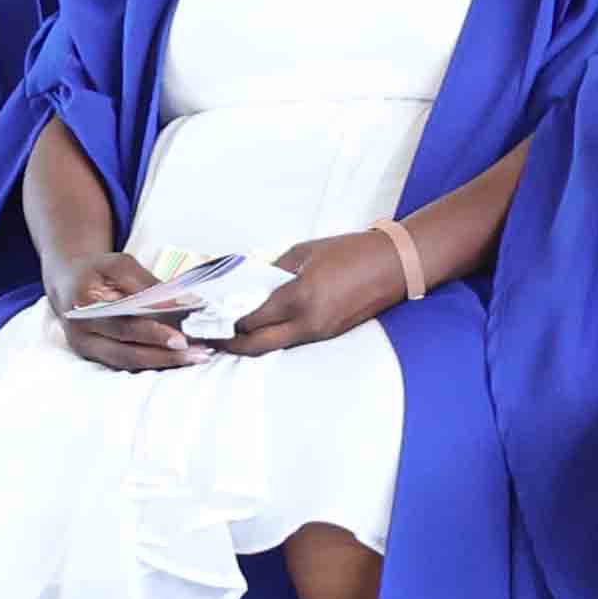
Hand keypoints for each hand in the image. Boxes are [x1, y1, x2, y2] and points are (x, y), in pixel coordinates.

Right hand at [47, 244, 200, 373]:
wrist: (67, 282)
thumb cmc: (96, 271)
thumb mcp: (118, 264)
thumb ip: (145, 283)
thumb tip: (177, 304)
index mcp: (82, 307)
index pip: (122, 325)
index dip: (152, 333)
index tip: (182, 337)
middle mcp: (81, 334)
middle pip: (126, 351)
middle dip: (165, 355)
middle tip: (199, 354)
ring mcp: (86, 349)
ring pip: (128, 363)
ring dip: (164, 362)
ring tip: (197, 357)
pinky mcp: (94, 356)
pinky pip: (127, 364)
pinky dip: (154, 362)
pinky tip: (179, 358)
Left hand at [218, 227, 411, 357]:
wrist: (395, 264)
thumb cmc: (350, 251)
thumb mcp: (302, 253)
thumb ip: (270, 271)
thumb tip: (243, 284)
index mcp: (299, 298)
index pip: (249, 320)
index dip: (222, 322)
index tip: (201, 318)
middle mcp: (308, 322)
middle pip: (257, 345)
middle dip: (228, 344)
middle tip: (206, 336)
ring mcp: (320, 332)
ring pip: (274, 347)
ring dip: (248, 344)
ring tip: (224, 334)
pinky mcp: (329, 334)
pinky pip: (291, 341)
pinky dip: (269, 338)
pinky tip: (255, 329)